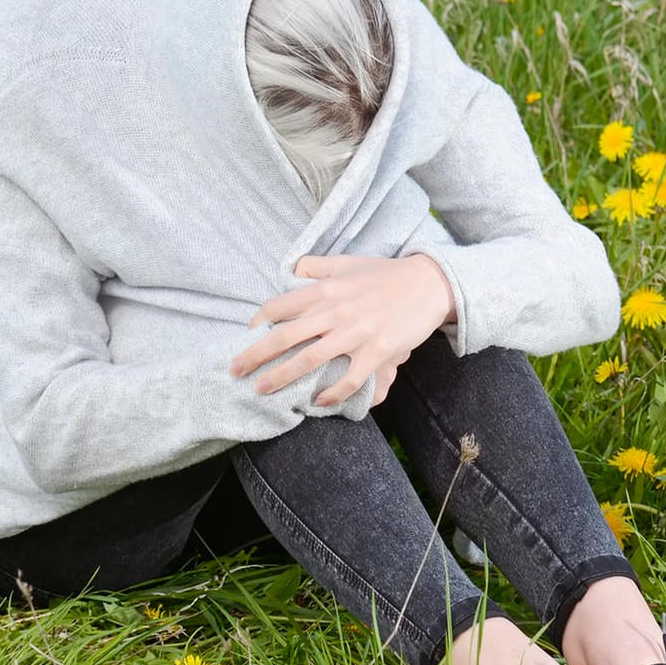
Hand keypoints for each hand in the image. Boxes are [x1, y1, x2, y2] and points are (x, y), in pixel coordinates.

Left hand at [229, 253, 455, 406]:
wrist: (429, 283)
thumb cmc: (386, 274)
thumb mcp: (347, 262)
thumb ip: (317, 267)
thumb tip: (292, 270)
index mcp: (325, 289)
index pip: (280, 306)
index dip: (259, 322)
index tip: (246, 335)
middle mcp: (334, 312)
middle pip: (285, 336)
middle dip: (256, 355)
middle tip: (235, 370)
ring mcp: (355, 333)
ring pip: (309, 360)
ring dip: (282, 377)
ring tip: (261, 390)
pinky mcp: (376, 351)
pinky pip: (349, 379)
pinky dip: (331, 393)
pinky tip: (318, 402)